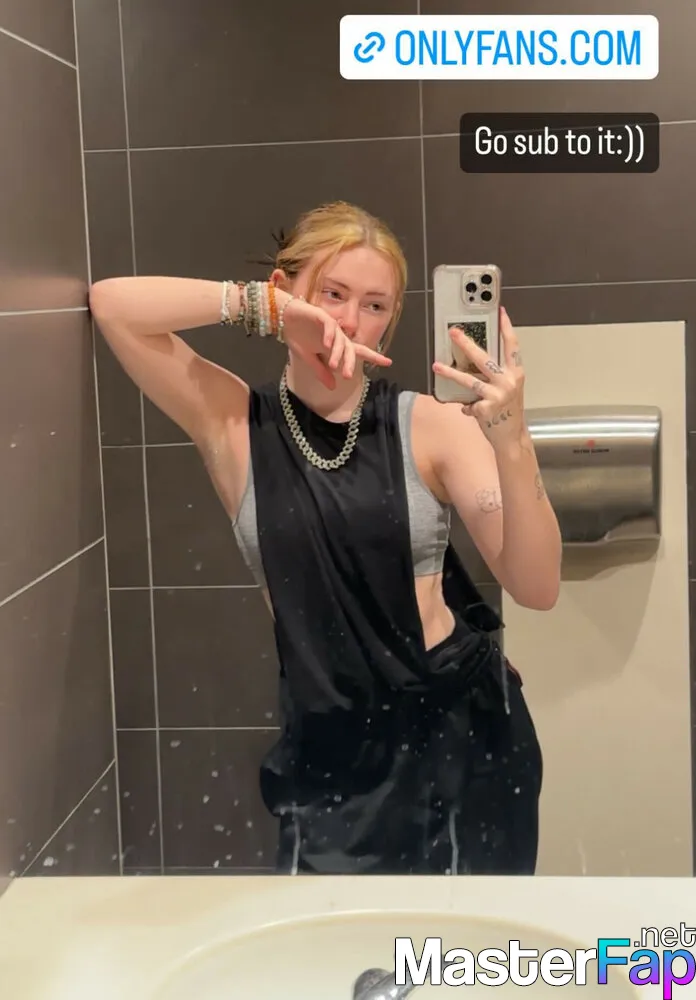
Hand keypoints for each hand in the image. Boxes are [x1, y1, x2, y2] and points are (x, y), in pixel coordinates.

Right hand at [277, 292, 391, 389]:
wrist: (283, 318)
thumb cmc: (297, 335)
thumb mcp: (308, 359)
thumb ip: (321, 372)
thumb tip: (333, 387)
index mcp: (336, 345)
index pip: (357, 351)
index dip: (373, 356)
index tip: (388, 362)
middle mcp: (336, 335)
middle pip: (350, 349)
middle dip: (350, 362)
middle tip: (347, 375)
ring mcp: (329, 325)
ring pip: (340, 339)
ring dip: (338, 353)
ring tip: (334, 365)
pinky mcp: (320, 316)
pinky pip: (329, 325)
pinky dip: (329, 334)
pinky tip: (327, 344)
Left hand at [432, 307, 525, 445]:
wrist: (512, 437)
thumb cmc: (509, 410)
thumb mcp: (509, 388)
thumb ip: (497, 374)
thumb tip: (474, 359)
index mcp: (515, 373)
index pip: (512, 346)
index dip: (506, 328)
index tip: (500, 312)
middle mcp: (508, 382)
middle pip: (484, 358)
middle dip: (466, 344)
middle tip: (453, 332)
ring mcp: (497, 395)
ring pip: (469, 380)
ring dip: (451, 373)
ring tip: (436, 366)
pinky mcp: (485, 409)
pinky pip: (468, 403)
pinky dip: (466, 407)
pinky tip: (468, 410)